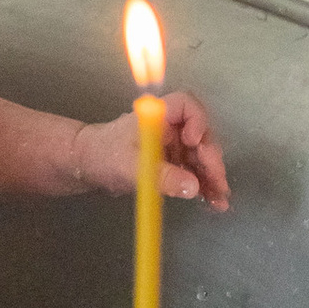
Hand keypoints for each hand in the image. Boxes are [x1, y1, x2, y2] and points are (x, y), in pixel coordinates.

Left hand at [72, 91, 229, 208]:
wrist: (88, 167)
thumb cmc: (103, 154)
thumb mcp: (130, 167)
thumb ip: (162, 176)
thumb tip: (193, 187)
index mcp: (158, 116)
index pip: (186, 105)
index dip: (197, 120)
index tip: (194, 141)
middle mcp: (170, 128)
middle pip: (201, 135)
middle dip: (211, 159)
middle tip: (217, 182)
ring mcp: (173, 146)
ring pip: (201, 157)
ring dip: (212, 177)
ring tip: (220, 199)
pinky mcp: (173, 164)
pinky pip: (194, 173)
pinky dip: (204, 186)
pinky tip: (213, 202)